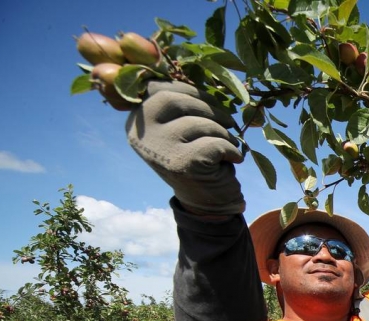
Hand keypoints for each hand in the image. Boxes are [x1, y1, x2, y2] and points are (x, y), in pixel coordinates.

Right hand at [126, 81, 244, 214]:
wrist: (208, 202)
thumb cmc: (198, 157)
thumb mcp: (182, 127)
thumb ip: (182, 103)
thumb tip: (202, 69)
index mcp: (137, 119)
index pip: (159, 88)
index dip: (191, 90)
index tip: (211, 101)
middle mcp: (141, 133)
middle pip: (178, 100)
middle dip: (210, 108)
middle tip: (229, 121)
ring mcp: (160, 148)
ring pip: (202, 123)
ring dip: (224, 133)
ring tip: (228, 146)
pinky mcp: (183, 163)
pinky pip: (217, 142)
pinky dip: (232, 150)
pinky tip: (232, 161)